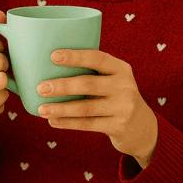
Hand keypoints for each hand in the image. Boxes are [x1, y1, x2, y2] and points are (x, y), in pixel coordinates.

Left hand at [36, 49, 157, 160]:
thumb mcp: (111, 80)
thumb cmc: (114, 96)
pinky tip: (53, 121)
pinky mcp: (119, 126)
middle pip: (88, 84)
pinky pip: (88, 124)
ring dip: (61, 109)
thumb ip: (90, 73)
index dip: (75, 57)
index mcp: (120, 68)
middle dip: (62, 86)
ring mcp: (123, 107)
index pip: (97, 58)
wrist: (141, 126)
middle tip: (40, 88)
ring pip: (86, 108)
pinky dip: (68, 123)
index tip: (53, 56)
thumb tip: (45, 68)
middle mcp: (124, 86)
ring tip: (42, 109)